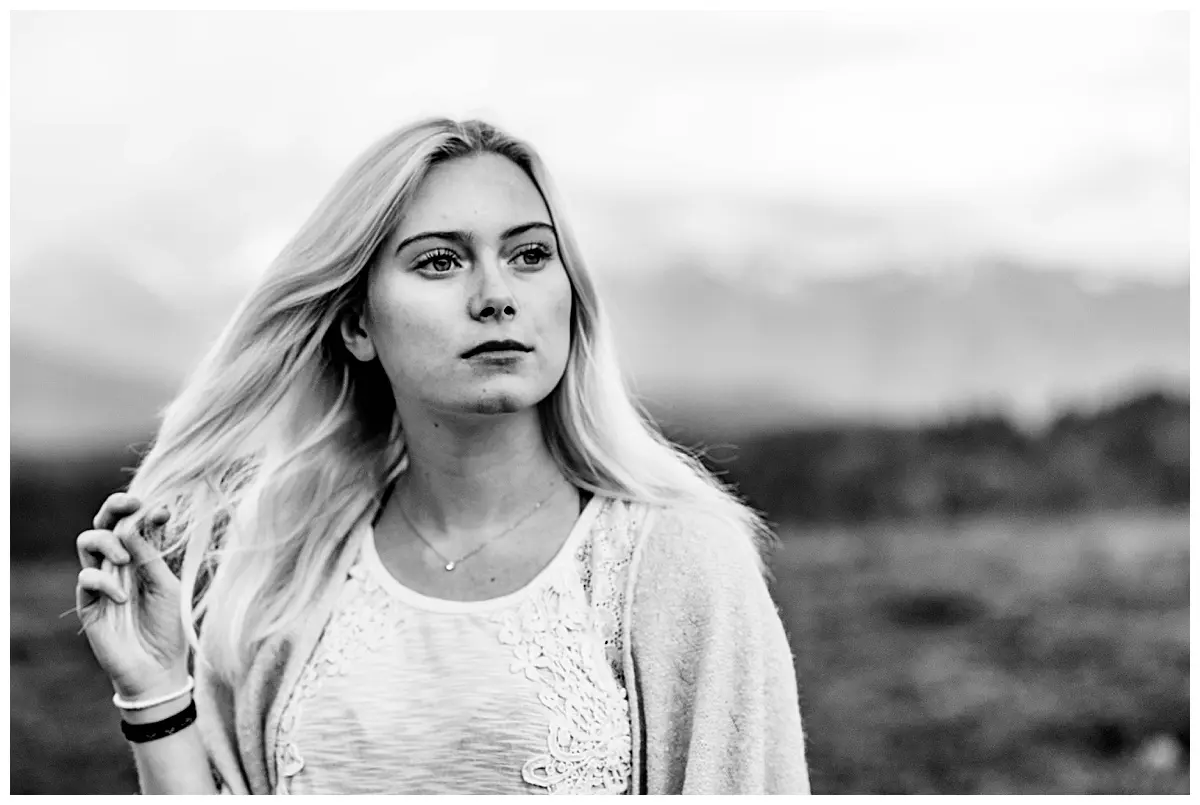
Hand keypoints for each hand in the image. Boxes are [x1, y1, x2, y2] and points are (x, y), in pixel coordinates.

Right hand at [75, 493, 188, 699]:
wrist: (159, 670)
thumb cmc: (168, 627)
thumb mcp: (167, 587)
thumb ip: (150, 558)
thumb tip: (133, 525)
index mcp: (142, 558)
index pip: (135, 524)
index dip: (145, 512)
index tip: (163, 512)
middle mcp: (119, 566)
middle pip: (104, 524)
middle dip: (114, 507)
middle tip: (132, 504)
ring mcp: (102, 583)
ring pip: (87, 542)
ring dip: (107, 542)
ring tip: (125, 559)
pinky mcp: (88, 605)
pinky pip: (85, 578)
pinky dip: (103, 581)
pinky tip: (122, 597)